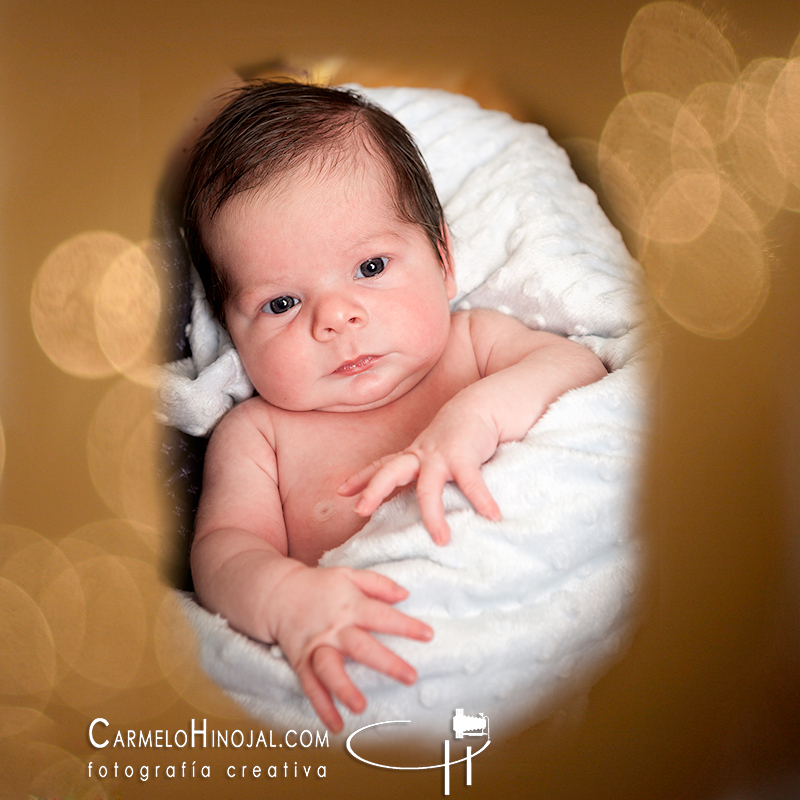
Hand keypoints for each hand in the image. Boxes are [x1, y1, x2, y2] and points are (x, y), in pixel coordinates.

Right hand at [266, 564, 432, 731]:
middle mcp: (335, 628)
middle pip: (361, 647)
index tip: (428, 635)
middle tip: (411, 677)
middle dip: (386, 663)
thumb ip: (377, 583)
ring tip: (361, 707)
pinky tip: (336, 726)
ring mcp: (317, 647)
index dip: (405, 625)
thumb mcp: (348, 574)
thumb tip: (405, 594)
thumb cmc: (319, 584)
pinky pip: (311, 687)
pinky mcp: (302, 662)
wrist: (277, 593)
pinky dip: (322, 707)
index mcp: (350, 605)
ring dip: (344, 689)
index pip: (382, 616)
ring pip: (330, 670)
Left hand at [338, 397, 501, 544]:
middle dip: (374, 490)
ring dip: (432, 515)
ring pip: (428, 488)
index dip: (361, 478)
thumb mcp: (431, 453)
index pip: (381, 466)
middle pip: (390, 471)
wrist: (480, 405)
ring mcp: (440, 456)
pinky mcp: (464, 456)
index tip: (341, 491)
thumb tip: (411, 498)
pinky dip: (482, 501)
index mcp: (412, 457)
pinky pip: (471, 483)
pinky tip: (493, 516)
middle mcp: (421, 456)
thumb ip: (420, 473)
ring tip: (441, 540)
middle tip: (360, 510)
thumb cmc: (457, 435)